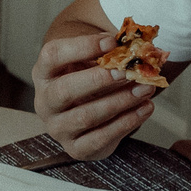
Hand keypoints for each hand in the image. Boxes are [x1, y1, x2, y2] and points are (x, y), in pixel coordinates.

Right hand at [32, 29, 160, 160]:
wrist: (89, 110)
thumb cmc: (91, 77)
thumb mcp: (94, 60)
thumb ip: (110, 52)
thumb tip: (136, 47)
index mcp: (44, 73)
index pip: (53, 55)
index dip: (82, 47)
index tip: (112, 42)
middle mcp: (45, 102)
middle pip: (63, 90)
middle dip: (98, 80)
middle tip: (127, 72)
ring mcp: (57, 128)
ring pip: (85, 116)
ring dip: (120, 101)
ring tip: (145, 89)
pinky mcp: (75, 148)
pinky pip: (100, 138)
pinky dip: (127, 122)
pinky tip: (145, 108)